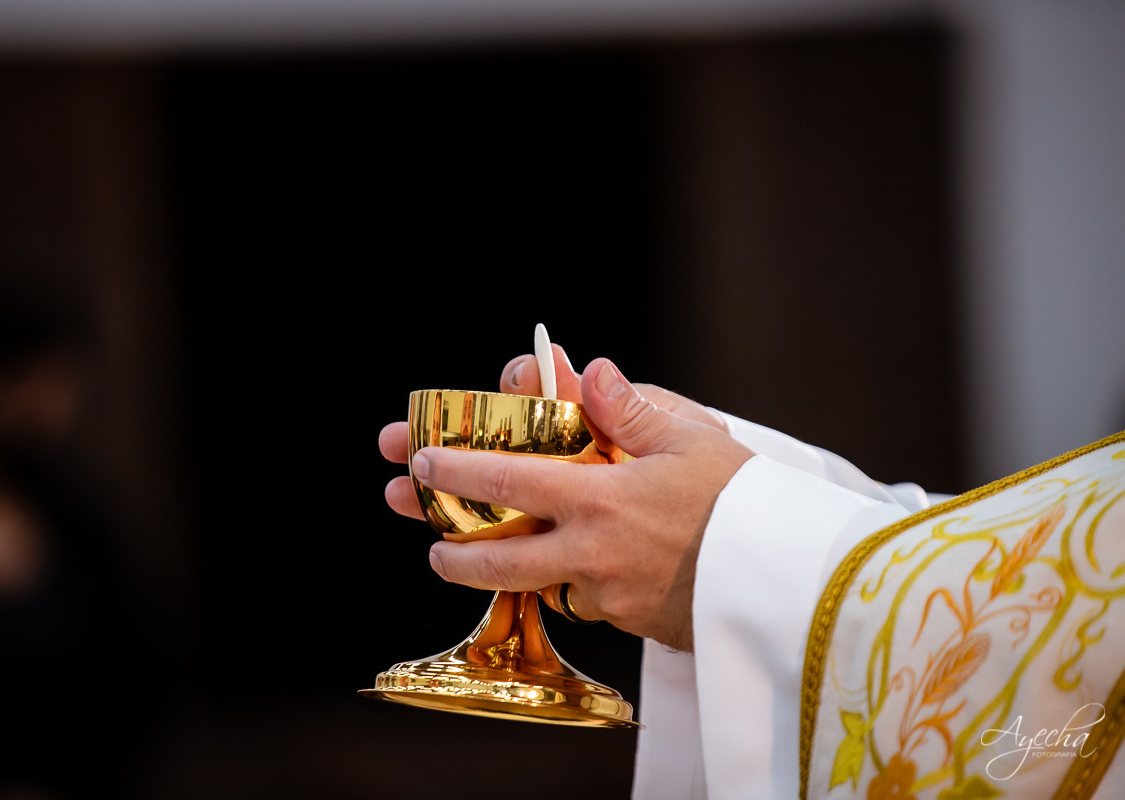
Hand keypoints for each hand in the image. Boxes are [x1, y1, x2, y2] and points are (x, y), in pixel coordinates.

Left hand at [381, 351, 753, 651]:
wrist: (794, 579)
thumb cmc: (748, 500)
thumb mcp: (693, 438)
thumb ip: (631, 409)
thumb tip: (588, 370)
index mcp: (599, 498)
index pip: (507, 481)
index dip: (455, 472)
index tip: (420, 464)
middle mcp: (592, 553)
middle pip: (500, 561)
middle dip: (456, 555)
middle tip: (432, 548)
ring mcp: (609, 596)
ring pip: (541, 586)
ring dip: (507, 577)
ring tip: (485, 565)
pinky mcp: (632, 623)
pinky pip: (587, 603)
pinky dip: (572, 586)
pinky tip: (578, 570)